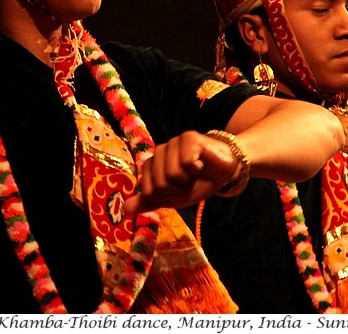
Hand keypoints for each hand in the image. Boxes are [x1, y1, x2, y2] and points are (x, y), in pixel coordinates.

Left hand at [123, 130, 237, 213]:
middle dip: (179, 189)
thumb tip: (124, 210)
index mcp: (151, 166)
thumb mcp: (172, 197)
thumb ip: (149, 201)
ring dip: (189, 179)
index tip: (179, 190)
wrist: (223, 170)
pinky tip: (201, 162)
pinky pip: (186, 162)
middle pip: (161, 184)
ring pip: (172, 174)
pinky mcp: (188, 137)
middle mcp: (158, 152)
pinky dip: (197, 168)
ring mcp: (172, 143)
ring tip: (195, 171)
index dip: (168, 197)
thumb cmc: (197, 182)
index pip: (150, 192)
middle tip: (189, 180)